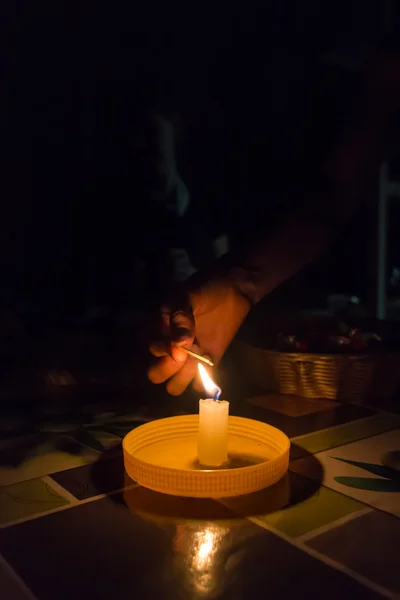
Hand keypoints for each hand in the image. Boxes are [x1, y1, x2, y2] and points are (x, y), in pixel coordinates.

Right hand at [147, 274, 250, 394]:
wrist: (234, 289)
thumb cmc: (205, 288)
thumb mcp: (188, 295)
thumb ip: (180, 318)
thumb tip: (179, 345)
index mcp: (157, 330)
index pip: (148, 351)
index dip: (162, 351)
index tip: (180, 347)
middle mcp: (168, 348)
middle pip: (155, 375)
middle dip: (168, 369)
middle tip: (185, 356)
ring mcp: (187, 359)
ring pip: (174, 385)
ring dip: (184, 377)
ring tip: (198, 360)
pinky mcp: (206, 364)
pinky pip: (198, 385)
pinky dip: (203, 380)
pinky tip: (210, 362)